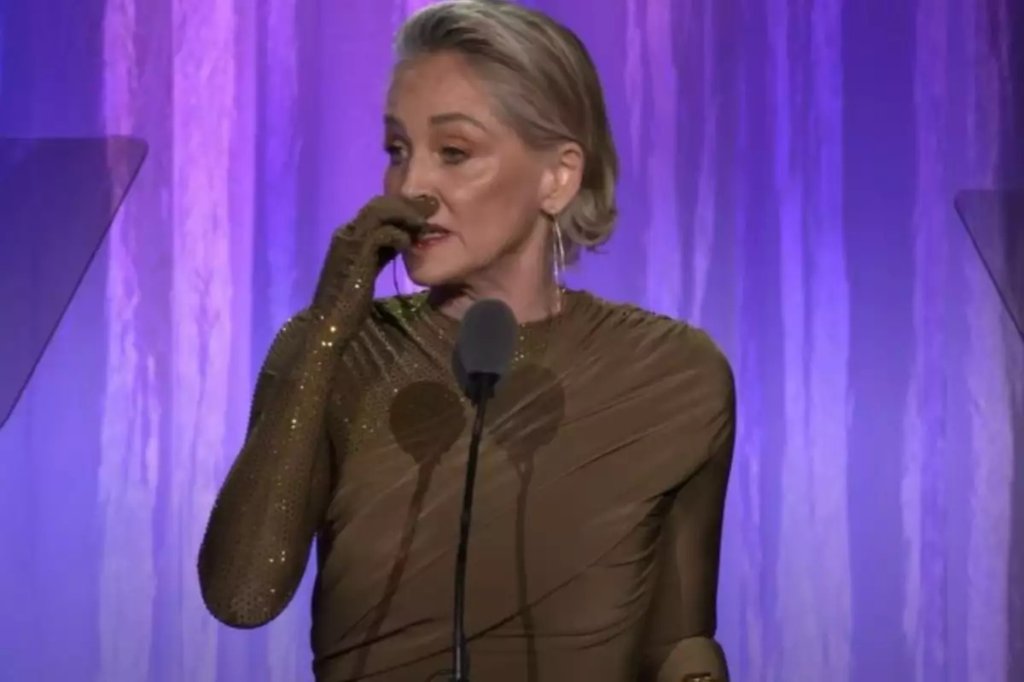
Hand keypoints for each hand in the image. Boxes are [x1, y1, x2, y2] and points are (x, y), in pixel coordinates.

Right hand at [311, 194, 436, 313]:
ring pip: (381, 212)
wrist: (329, 322)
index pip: (377, 212)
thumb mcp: (367, 271)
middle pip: (379, 205)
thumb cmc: (347, 304)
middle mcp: (347, 232)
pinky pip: (383, 233)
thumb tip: (403, 244)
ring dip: (405, 214)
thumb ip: (380, 255)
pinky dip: (399, 235)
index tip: (423, 212)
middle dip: (406, 204)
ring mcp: (350, 240)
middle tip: (430, 207)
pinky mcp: (357, 252)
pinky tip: (409, 243)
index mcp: (349, 236)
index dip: (400, 209)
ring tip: (424, 220)